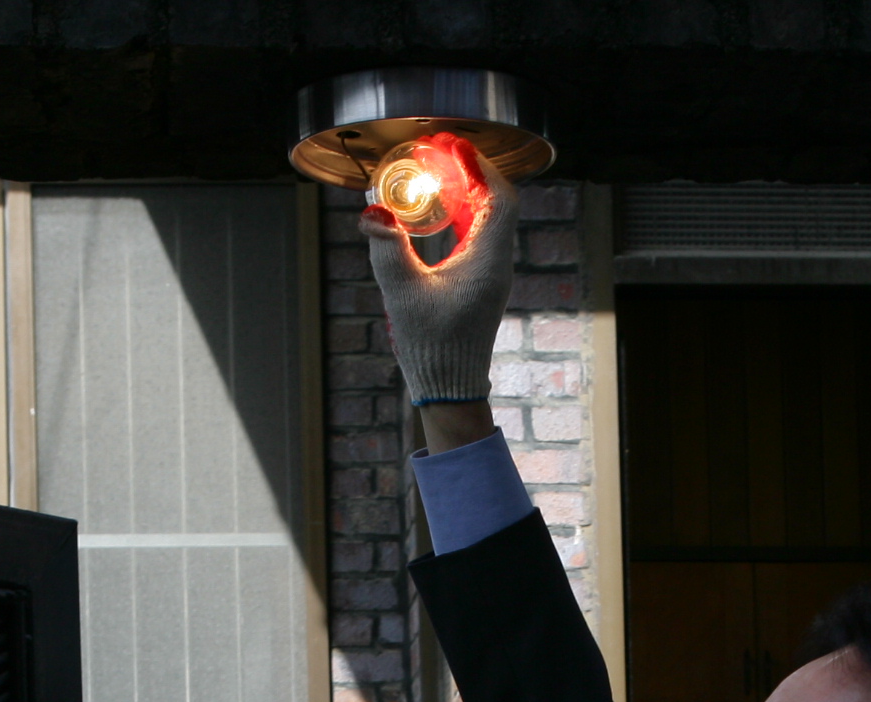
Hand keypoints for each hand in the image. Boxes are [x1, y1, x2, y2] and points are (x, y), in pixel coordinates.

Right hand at [362, 131, 515, 424]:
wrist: (450, 387)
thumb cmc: (431, 345)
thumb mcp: (402, 294)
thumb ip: (387, 249)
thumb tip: (372, 212)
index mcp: (488, 262)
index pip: (498, 197)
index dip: (478, 165)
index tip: (453, 145)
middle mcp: (497, 263)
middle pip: (494, 200)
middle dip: (469, 170)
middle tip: (439, 149)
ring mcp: (491, 272)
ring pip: (487, 216)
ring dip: (464, 190)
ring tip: (436, 169)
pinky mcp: (480, 281)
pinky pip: (477, 234)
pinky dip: (461, 212)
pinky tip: (437, 206)